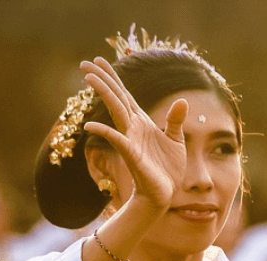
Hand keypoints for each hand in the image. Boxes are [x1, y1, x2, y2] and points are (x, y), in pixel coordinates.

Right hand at [80, 56, 187, 211]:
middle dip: (101, 79)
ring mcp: (130, 139)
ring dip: (103, 94)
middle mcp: (132, 127)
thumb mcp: (176, 139)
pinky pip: (116, 139)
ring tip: (88, 78)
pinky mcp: (131, 154)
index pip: (124, 94)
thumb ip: (176, 119)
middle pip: (115, 97)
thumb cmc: (167, 169)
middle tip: (84, 63)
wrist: (163, 195)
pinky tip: (90, 125)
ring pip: (115, 111)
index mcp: (141, 121)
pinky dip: (104, 131)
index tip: (100, 60)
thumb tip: (182, 100)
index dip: (113, 76)